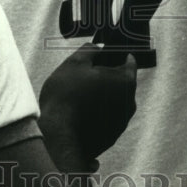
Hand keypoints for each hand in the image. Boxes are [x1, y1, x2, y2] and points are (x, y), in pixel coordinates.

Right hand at [38, 43, 136, 165]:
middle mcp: (129, 104)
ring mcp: (121, 123)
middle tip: (83, 76)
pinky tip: (77, 113)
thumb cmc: (66, 98)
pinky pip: (104, 120)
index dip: (116, 55)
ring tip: (77, 97)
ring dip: (100, 97)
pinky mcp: (110, 138)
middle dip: (105, 78)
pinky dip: (95, 114)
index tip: (105, 54)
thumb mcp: (74, 63)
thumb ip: (90, 50)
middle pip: (120, 83)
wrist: (57, 139)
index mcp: (125, 82)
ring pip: (112, 102)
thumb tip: (97, 47)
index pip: (129, 62)